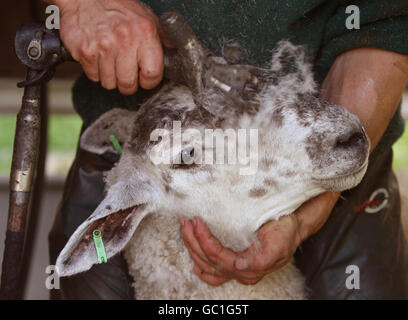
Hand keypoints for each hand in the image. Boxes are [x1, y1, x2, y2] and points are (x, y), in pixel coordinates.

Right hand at [48, 0, 169, 93]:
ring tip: (110, 62)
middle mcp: (125, 39)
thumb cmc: (116, 7)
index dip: (148, 81)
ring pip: (110, 83)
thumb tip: (176, 53)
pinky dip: (95, 71)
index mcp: (145, 32)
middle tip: (126, 75)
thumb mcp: (145, 17)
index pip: (152, 74)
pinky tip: (98, 57)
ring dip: (110, 78)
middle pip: (129, 83)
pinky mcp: (86, 51)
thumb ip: (162, 37)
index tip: (144, 79)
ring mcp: (104, 45)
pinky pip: (94, 76)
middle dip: (128, 84)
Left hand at [180, 191, 339, 285]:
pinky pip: (216, 274)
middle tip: (186, 222)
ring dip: (193, 248)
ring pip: (208, 266)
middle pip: (209, 261)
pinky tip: (195, 262)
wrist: (294, 227)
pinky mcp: (237, 266)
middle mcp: (244, 272)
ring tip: (185, 230)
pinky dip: (203, 268)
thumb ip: (261, 258)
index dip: (204, 240)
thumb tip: (242, 266)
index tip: (197, 222)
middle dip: (193, 241)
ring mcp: (239, 271)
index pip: (218, 256)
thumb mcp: (278, 241)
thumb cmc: (285, 229)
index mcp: (251, 266)